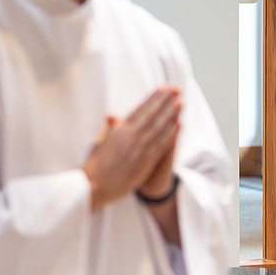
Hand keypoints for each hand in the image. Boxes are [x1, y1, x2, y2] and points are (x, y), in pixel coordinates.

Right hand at [83, 86, 180, 210]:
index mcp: (119, 130)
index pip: (139, 110)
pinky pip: (161, 145)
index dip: (152, 98)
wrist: (95, 185)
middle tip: (177, 89)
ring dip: (171, 114)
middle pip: (152, 115)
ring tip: (180, 103)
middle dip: (165, 101)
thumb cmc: (96, 164)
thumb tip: (111, 115)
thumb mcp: (100, 141)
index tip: (162, 89)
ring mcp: (139, 149)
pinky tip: (178, 125)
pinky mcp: (145, 162)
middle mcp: (130, 136)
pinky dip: (171, 134)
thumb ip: (109, 128)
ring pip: (159, 128)